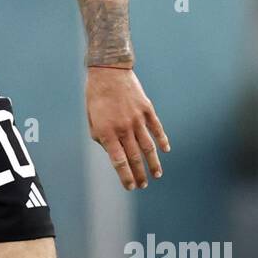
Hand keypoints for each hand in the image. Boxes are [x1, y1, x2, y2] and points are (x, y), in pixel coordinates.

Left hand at [86, 66, 169, 190]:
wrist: (108, 70)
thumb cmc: (95, 95)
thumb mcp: (91, 119)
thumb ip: (101, 137)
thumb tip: (113, 152)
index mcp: (107, 132)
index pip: (119, 161)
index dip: (125, 176)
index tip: (130, 186)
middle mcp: (123, 128)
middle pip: (135, 157)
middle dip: (140, 174)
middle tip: (143, 185)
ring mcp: (137, 118)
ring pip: (149, 146)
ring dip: (154, 163)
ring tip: (157, 175)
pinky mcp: (147, 109)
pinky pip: (157, 128)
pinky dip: (163, 140)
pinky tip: (166, 150)